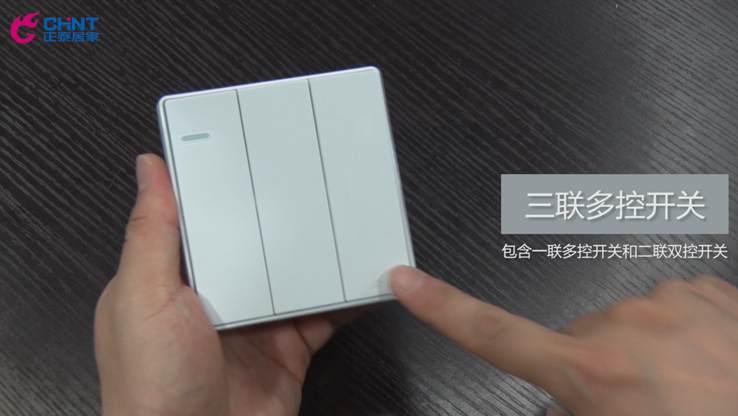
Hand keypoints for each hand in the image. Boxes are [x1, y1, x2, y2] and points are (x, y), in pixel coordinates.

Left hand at [95, 154, 361, 415]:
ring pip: (293, 274)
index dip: (222, 184)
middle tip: (310, 178)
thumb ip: (152, 234)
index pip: (199, 216)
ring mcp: (254, 323)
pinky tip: (361, 279)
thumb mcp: (143, 299)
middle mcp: (213, 297)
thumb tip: (150, 170)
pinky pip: (323, 314)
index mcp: (171, 278)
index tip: (249, 150)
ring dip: (317, 253)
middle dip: (281, 215)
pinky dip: (345, 298)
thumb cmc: (151, 392)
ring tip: (343, 219)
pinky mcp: (287, 348)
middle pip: (254, 241)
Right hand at [390, 266, 737, 415]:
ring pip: (627, 326)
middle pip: (576, 342)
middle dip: (594, 369)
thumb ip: (572, 412)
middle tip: (639, 407)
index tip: (407, 281)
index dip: (443, 307)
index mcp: (595, 371)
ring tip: (686, 393)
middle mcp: (624, 326)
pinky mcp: (705, 291)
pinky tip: (706, 366)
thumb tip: (563, 406)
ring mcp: (667, 302)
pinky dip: (679, 334)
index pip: (494, 335)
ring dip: (643, 354)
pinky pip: (669, 309)